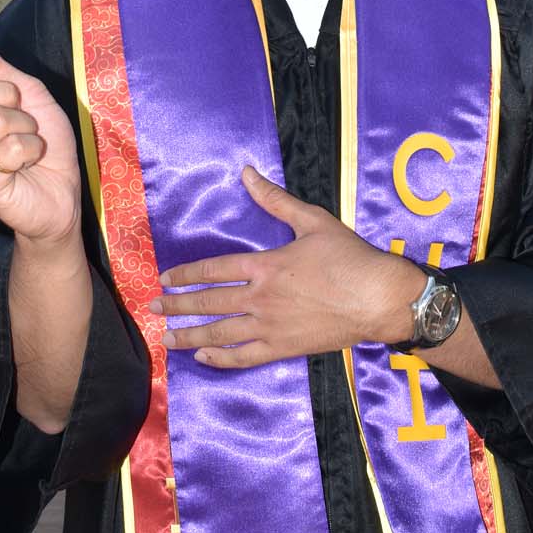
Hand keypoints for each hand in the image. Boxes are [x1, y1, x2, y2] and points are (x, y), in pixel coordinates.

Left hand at [147, 166, 423, 367]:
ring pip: (220, 334)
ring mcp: (271, 327)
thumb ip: (275, 199)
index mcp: (266, 266)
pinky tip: (203, 358)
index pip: (214, 270)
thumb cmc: (349, 258)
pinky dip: (221, 359)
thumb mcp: (313, 220)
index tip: (166, 278)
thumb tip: (246, 172)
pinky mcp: (284, 348)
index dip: (186, 275)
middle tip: (153, 308)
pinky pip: (244, 358)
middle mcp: (261, 299)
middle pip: (209, 304)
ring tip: (167, 337)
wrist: (379, 299)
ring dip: (189, 336)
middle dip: (177, 306)